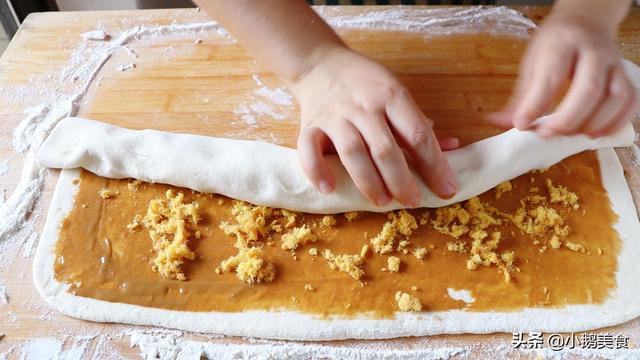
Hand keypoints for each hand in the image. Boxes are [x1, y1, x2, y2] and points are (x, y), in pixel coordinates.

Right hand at [291, 47, 457, 206]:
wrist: (319, 63)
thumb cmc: (365, 83)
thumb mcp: (396, 94)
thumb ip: (418, 124)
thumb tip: (452, 147)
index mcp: (391, 96)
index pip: (417, 134)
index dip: (434, 165)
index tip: (446, 189)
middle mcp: (363, 106)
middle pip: (385, 148)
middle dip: (402, 180)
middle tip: (413, 201)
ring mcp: (334, 115)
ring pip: (352, 152)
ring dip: (368, 181)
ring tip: (382, 201)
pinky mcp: (309, 124)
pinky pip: (309, 149)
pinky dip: (317, 170)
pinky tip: (330, 188)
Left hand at [489, 7, 637, 137]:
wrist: (586, 21)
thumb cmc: (555, 44)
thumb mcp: (531, 62)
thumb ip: (519, 96)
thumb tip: (499, 122)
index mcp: (562, 43)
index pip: (551, 76)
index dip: (536, 105)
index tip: (522, 124)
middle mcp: (593, 51)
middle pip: (588, 89)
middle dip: (566, 119)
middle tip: (546, 134)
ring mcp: (613, 64)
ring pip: (614, 97)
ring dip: (592, 123)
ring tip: (568, 135)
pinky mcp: (626, 76)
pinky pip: (630, 102)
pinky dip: (614, 122)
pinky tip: (595, 133)